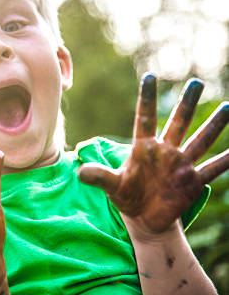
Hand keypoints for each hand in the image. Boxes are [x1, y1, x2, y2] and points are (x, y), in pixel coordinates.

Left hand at [79, 74, 227, 234]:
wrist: (144, 217)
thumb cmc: (126, 196)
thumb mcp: (112, 186)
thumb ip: (99, 177)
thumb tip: (79, 173)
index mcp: (143, 147)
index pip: (144, 118)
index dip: (146, 99)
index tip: (150, 76)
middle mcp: (165, 151)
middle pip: (178, 123)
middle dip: (186, 104)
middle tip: (195, 82)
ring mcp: (181, 165)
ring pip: (200, 141)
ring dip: (213, 126)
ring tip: (228, 107)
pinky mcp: (192, 181)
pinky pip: (212, 169)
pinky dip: (225, 161)